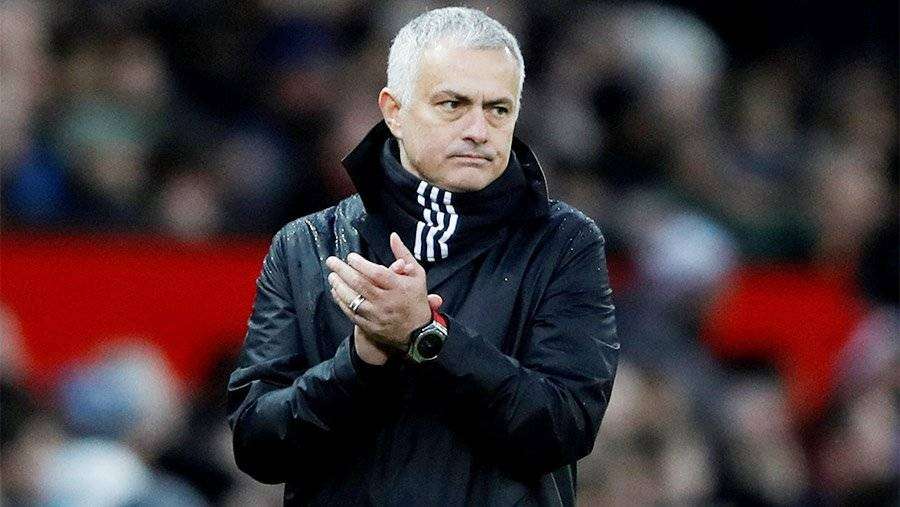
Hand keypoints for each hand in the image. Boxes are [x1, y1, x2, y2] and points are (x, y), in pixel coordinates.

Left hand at [326, 233, 437, 359]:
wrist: (418, 332)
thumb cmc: (415, 298)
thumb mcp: (417, 275)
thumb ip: (404, 254)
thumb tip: (393, 236)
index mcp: (399, 287)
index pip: (377, 274)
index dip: (361, 264)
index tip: (350, 257)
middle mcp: (388, 301)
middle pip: (361, 284)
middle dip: (343, 271)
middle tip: (332, 261)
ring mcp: (378, 315)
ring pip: (353, 299)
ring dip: (339, 286)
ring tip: (332, 275)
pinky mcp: (370, 327)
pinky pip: (352, 313)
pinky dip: (341, 302)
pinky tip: (336, 291)